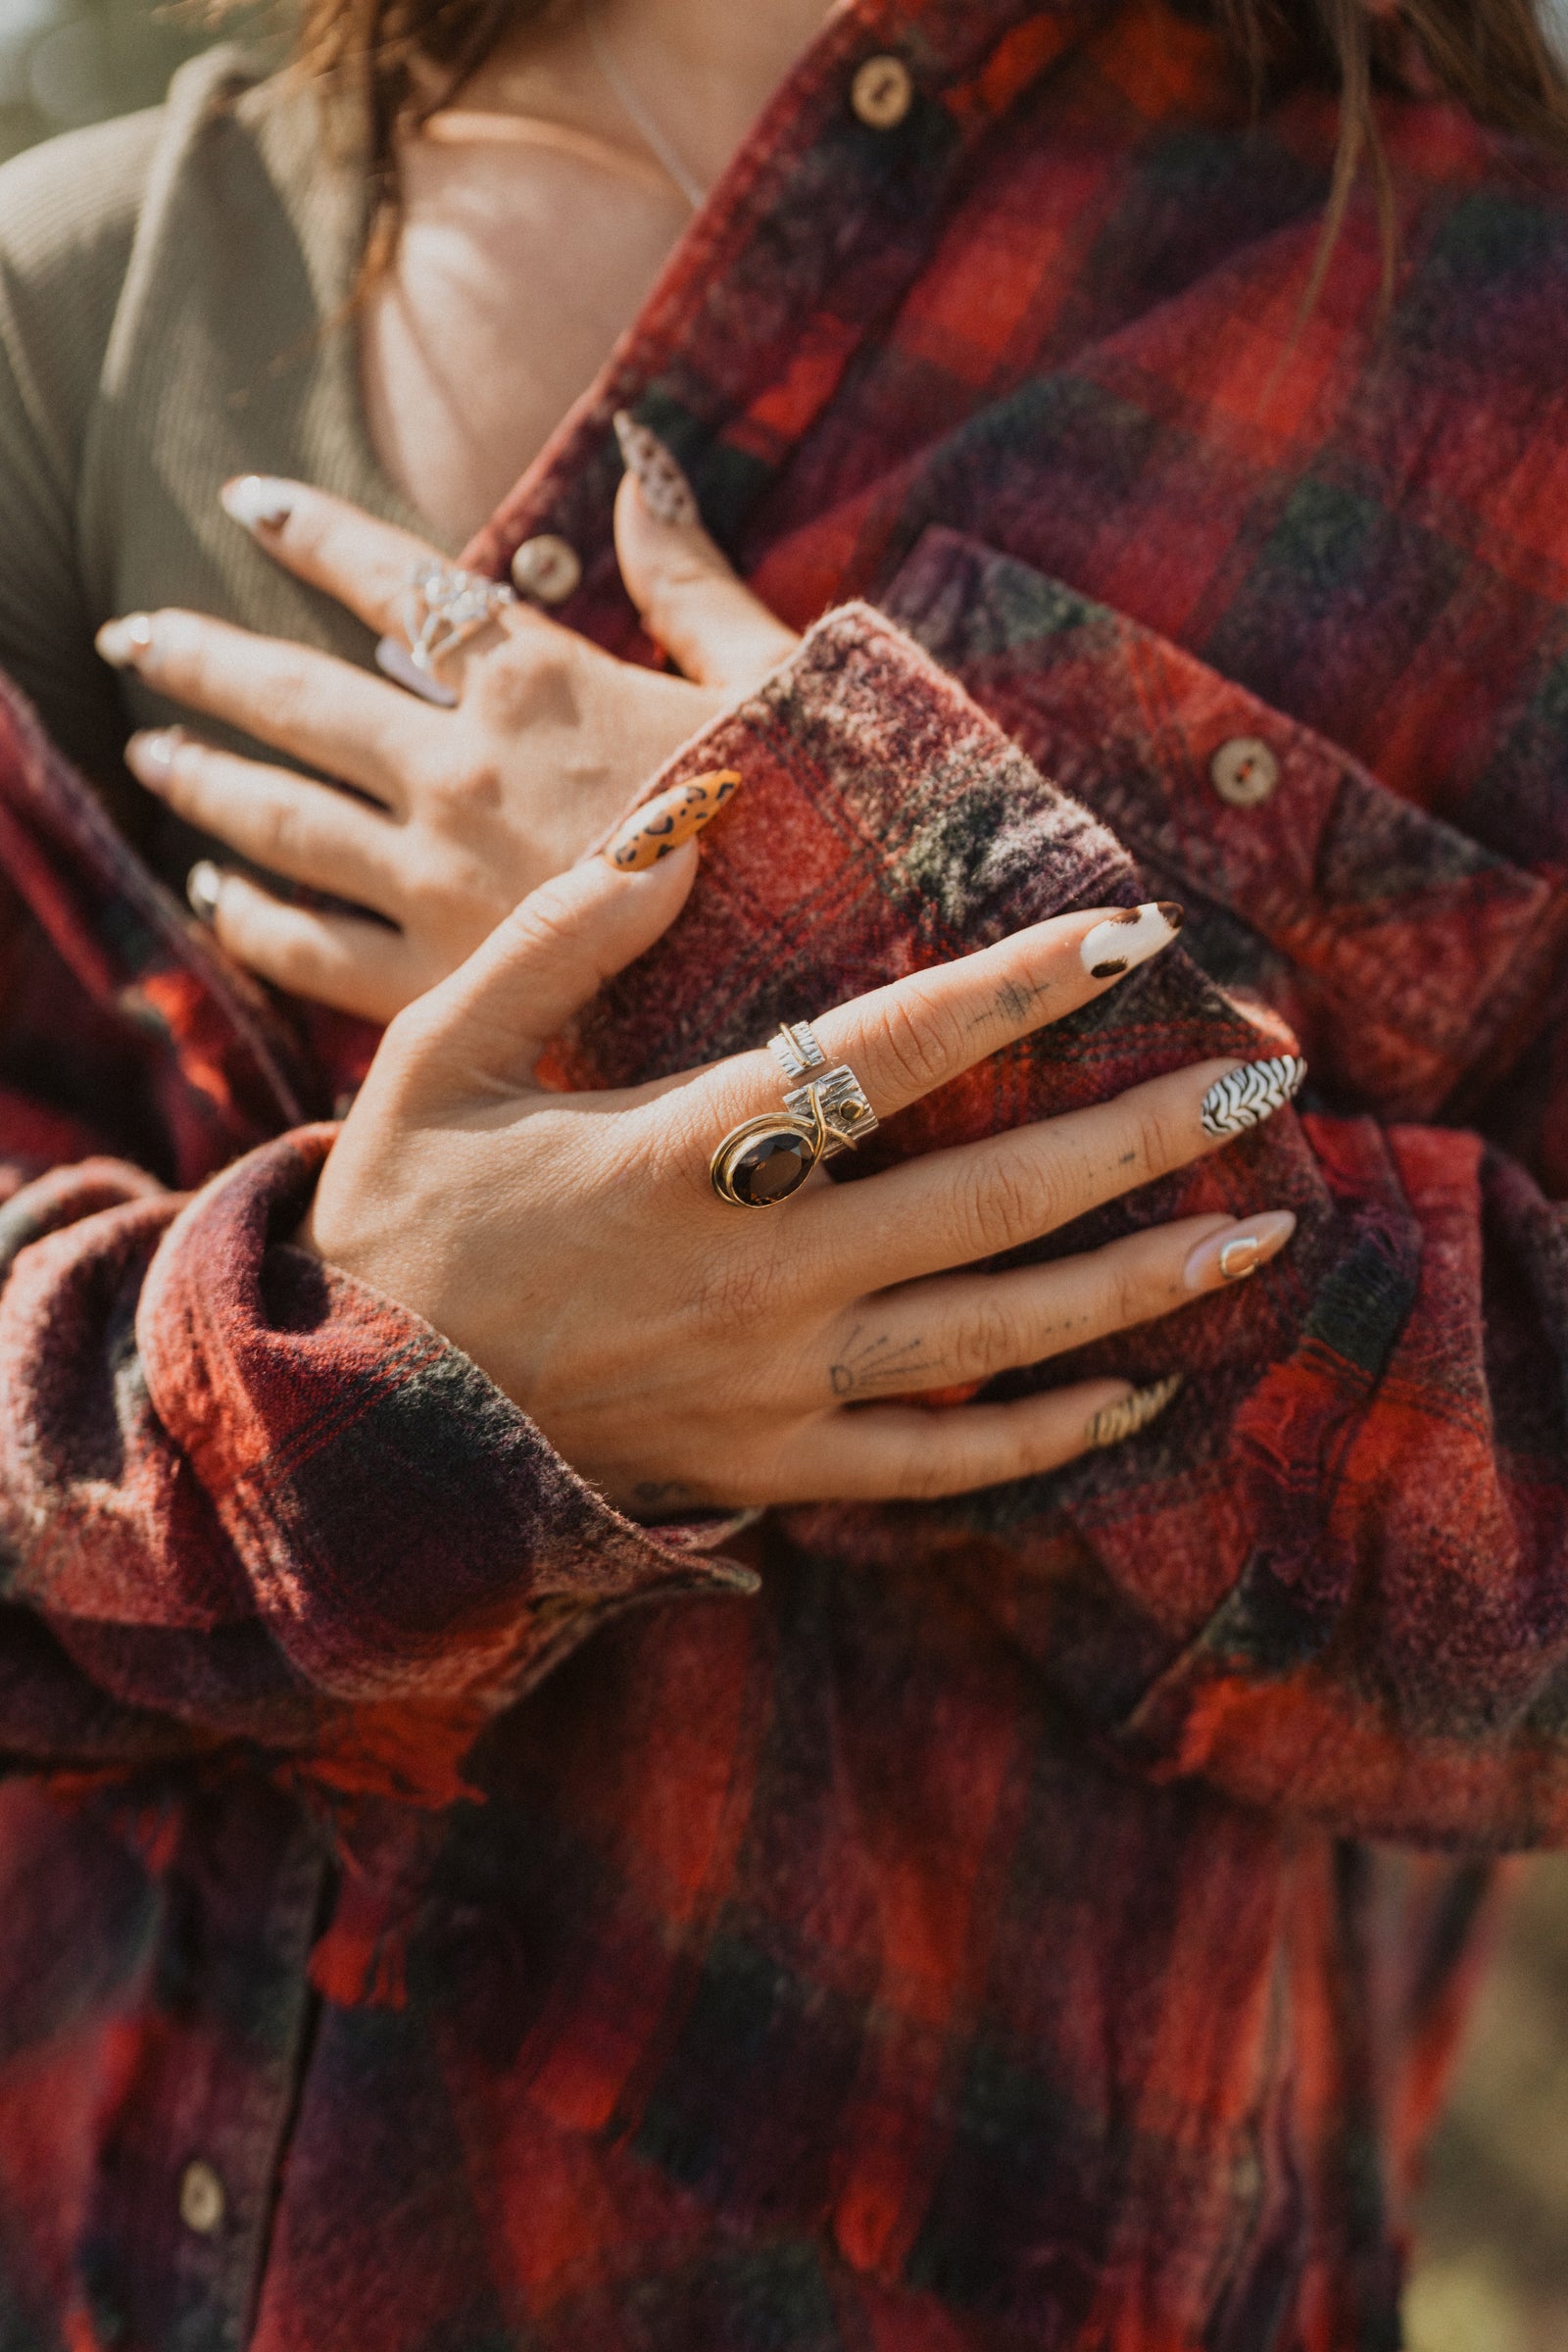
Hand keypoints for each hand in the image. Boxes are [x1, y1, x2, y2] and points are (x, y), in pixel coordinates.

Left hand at [98, 422, 799, 1020]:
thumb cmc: (815, 823)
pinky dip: (253, 918)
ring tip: (152, 753)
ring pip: (278, 820)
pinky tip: (218, 896)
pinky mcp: (444, 985)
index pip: (396, 582)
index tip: (246, 505)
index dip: (313, 535)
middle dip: (201, 662)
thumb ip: (686, 574)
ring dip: (203, 778)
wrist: (829, 979)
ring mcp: (440, 884)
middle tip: (137, 638)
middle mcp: (461, 773)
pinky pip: (313, 948)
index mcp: (540, 684)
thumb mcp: (768, 674)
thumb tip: (638, 463)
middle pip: (294, 701)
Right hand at [303, 834, 1298, 1510]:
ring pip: (992, 1338)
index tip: (1131, 933)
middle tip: (1262, 1082)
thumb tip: (684, 827)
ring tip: (1256, 1235)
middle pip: (984, 1201)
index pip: (881, 1052)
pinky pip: (937, 1466)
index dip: (1017, 988)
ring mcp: (770, 1389)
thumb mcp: (439, 1056)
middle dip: (1135, 1138)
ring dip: (1134, 1284)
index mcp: (671, 1155)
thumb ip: (560, 937)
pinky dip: (1044, 1435)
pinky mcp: (770, 1468)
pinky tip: (1138, 1391)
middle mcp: (748, 1277)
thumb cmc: (401, 1219)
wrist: (353, 1427)